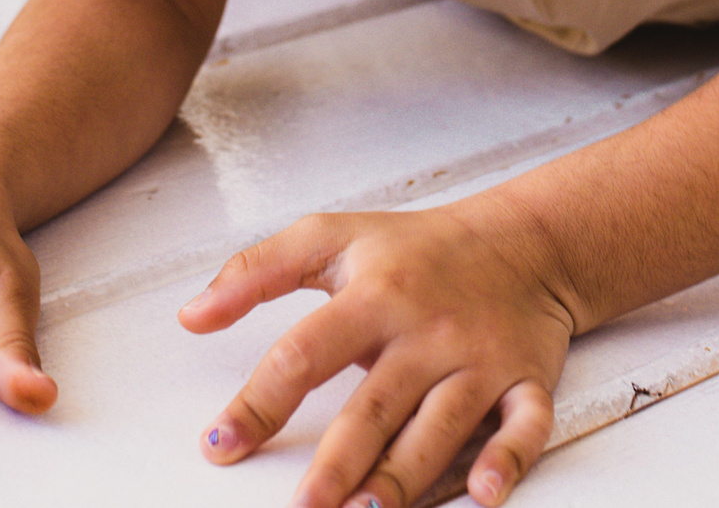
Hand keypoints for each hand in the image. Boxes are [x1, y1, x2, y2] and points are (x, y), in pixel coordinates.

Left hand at [181, 204, 573, 507]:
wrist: (524, 240)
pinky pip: (525, 426)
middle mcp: (427, 331)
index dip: (259, 402)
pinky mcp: (527, 382)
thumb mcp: (331, 237)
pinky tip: (484, 493)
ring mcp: (481, 359)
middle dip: (338, 462)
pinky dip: (508, 460)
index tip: (220, 443)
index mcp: (375, 295)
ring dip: (404, 476)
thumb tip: (191, 315)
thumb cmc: (417, 247)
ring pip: (441, 427)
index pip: (304, 352)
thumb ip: (256, 271)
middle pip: (375, 405)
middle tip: (304, 507)